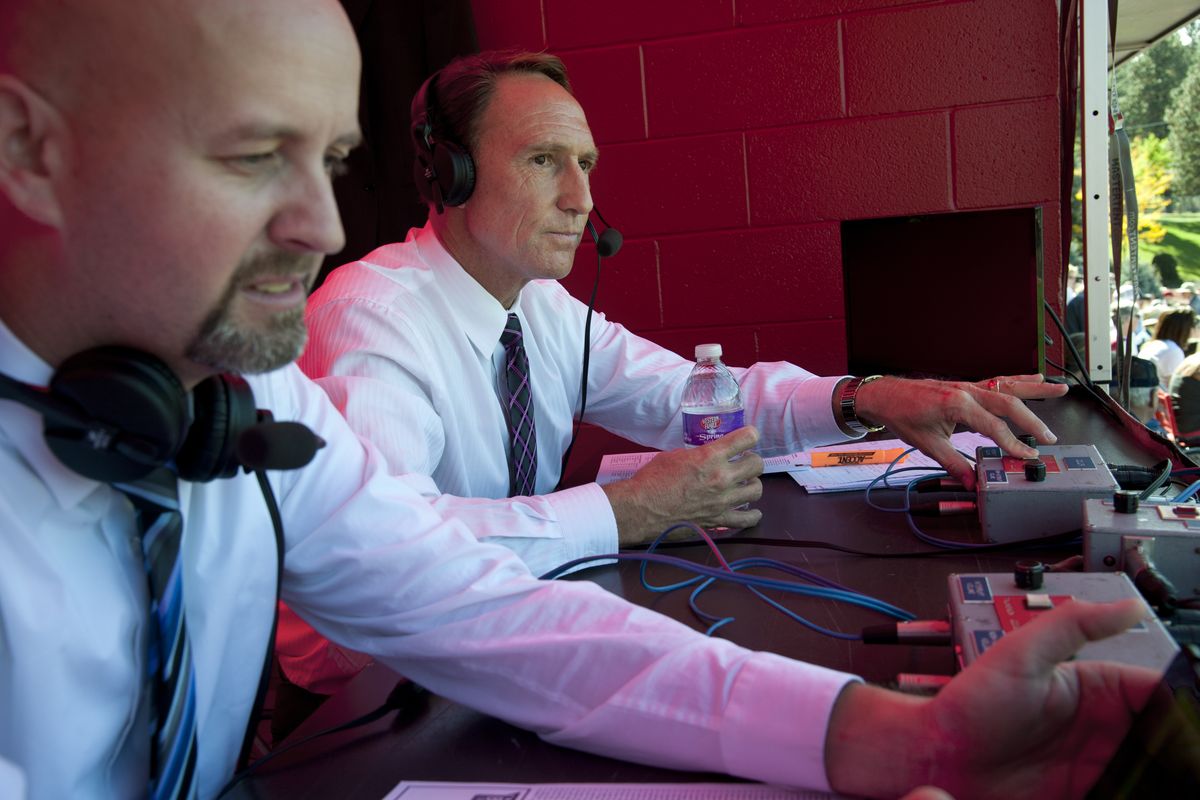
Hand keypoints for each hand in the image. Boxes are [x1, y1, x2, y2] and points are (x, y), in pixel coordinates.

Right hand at [602, 426, 763, 546]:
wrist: (640, 509)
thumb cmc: (652, 479)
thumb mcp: (675, 455)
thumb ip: (698, 455)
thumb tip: (708, 456)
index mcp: (710, 456)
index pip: (747, 438)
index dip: (750, 435)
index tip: (747, 438)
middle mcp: (721, 477)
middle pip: (757, 464)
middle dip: (751, 460)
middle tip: (741, 462)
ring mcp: (722, 501)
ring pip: (757, 490)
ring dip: (751, 484)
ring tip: (742, 484)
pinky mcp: (718, 520)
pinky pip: (747, 519)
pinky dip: (751, 514)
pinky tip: (748, 510)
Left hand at [825, 599, 1159, 798]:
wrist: (937, 757)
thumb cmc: (969, 705)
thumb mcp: (1021, 654)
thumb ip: (1073, 625)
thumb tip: (1129, 605)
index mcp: (1096, 688)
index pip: (1157, 693)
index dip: (1178, 708)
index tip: (1188, 726)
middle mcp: (1102, 726)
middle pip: (1162, 735)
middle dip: (1177, 745)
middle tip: (1183, 759)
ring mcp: (1095, 764)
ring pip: (1149, 769)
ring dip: (1161, 771)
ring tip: (1167, 777)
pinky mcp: (1086, 794)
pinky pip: (1125, 794)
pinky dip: (1138, 792)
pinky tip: (1141, 792)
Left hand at [854, 374, 1067, 488]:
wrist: (886, 395)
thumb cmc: (903, 416)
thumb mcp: (928, 444)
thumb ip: (953, 464)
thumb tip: (972, 483)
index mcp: (957, 404)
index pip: (994, 427)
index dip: (1012, 444)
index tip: (1028, 457)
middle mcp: (967, 391)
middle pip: (1008, 403)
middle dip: (1032, 421)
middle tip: (1050, 438)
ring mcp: (968, 386)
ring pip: (1008, 386)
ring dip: (1035, 389)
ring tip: (1060, 389)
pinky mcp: (967, 386)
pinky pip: (998, 382)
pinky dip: (1018, 380)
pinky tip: (1035, 378)